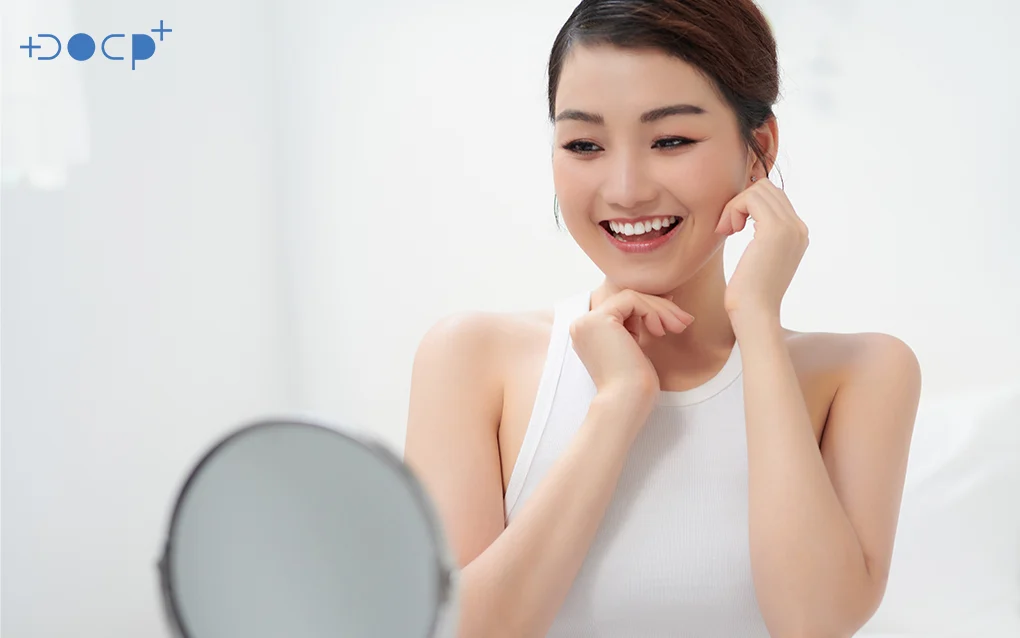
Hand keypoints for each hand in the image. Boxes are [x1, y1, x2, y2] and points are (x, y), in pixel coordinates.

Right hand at [569, 289, 693, 412]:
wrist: (626, 402)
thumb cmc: (635, 384)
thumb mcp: (637, 348)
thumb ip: (639, 325)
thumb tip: (662, 299)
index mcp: (590, 332)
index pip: (623, 308)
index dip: (651, 309)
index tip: (675, 318)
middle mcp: (584, 324)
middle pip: (627, 300)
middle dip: (660, 308)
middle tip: (685, 320)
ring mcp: (588, 321)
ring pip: (631, 297)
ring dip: (660, 310)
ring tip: (679, 327)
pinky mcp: (599, 319)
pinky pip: (631, 300)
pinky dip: (651, 311)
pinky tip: (660, 331)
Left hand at [716, 178, 808, 320]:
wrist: (754, 314)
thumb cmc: (748, 292)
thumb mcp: (758, 258)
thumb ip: (760, 235)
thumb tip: (745, 212)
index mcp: (797, 234)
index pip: (773, 197)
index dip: (747, 205)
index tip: (732, 228)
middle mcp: (799, 228)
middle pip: (767, 188)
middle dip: (741, 202)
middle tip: (728, 228)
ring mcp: (790, 227)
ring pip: (758, 189)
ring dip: (735, 205)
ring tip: (728, 230)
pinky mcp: (774, 230)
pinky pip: (750, 198)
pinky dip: (733, 209)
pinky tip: (728, 231)